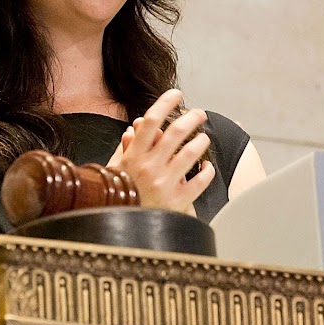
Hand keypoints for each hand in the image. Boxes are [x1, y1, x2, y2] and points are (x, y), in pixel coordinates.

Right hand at [107, 88, 214, 214]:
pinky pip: (200, 182)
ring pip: (191, 154)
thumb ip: (126, 148)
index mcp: (133, 156)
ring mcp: (164, 184)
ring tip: (204, 138)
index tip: (176, 94)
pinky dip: (207, 172)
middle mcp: (149, 167)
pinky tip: (208, 168)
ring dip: (201, 142)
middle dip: (191, 118)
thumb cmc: (116, 197)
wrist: (119, 231)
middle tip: (199, 114)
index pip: (151, 121)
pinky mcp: (177, 201)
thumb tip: (135, 128)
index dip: (165, 103)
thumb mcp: (115, 170)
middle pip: (175, 132)